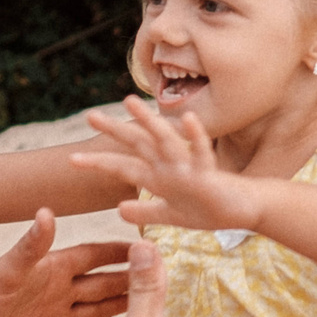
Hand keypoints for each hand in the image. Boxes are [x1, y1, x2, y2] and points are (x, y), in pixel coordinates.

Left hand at [0, 212, 133, 316]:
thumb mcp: (8, 270)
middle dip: (126, 279)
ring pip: (93, 308)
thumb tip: (47, 211)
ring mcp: (52, 316)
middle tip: (158, 276)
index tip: (143, 246)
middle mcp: (55, 290)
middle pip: (100, 283)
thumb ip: (31, 244)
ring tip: (144, 301)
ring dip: (117, 304)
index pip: (92, 256)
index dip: (116, 251)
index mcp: (51, 269)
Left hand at [72, 98, 262, 231]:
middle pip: (139, 144)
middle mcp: (170, 166)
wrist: (243, 210)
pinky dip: (195, 136)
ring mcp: (189, 167)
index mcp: (159, 176)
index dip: (100, 162)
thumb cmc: (208, 209)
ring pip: (165, 141)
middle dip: (116, 131)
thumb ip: (146, 211)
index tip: (72, 159)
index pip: (124, 166)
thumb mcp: (171, 215)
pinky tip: (186, 118)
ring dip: (148, 121)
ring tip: (130, 102)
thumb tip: (119, 209)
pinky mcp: (209, 173)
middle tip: (90, 116)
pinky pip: (201, 152)